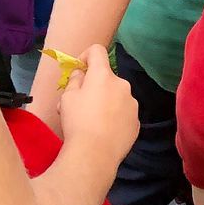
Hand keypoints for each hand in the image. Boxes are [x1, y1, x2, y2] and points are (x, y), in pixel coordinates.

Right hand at [55, 46, 139, 167]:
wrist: (95, 153)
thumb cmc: (78, 121)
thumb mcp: (67, 98)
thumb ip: (75, 80)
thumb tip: (82, 73)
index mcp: (104, 75)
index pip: (97, 51)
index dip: (86, 56)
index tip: (79, 70)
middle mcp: (122, 85)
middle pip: (106, 78)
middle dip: (94, 86)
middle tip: (79, 105)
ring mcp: (132, 103)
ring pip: (116, 96)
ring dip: (105, 102)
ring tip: (91, 122)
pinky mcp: (136, 121)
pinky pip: (123, 113)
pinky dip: (114, 117)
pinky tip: (104, 132)